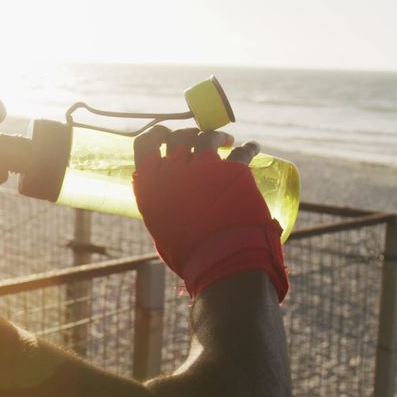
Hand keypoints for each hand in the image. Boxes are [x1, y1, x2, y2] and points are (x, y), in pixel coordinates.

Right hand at [131, 127, 288, 301]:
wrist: (223, 261)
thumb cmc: (190, 255)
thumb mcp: (163, 230)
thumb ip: (163, 210)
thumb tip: (170, 206)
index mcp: (151, 185)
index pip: (144, 144)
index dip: (156, 134)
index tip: (166, 134)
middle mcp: (172, 171)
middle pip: (178, 137)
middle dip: (189, 134)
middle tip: (200, 139)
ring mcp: (203, 168)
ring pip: (207, 137)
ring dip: (217, 136)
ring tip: (227, 141)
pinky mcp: (233, 171)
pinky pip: (241, 151)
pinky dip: (248, 147)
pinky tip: (253, 147)